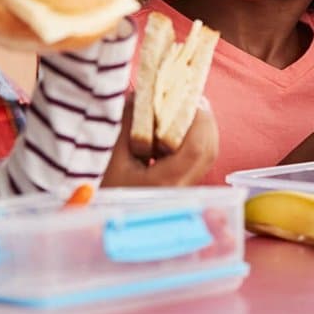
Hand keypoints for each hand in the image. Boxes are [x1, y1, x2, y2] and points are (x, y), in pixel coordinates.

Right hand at [102, 96, 218, 186]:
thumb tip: (141, 95)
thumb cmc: (106, 190)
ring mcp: (184, 188)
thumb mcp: (113, 156)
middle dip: (205, 121)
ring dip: (202, 129)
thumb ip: (129, 125)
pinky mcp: (183, 184)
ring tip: (187, 109)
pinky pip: (199, 159)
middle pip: (209, 151)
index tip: (190, 99)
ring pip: (207, 155)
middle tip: (193, 99)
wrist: (104, 218)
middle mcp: (180, 187)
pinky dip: (196, 139)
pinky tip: (181, 127)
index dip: (199, 120)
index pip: (197, 148)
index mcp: (165, 181)